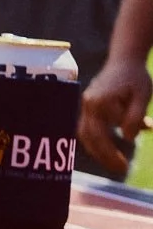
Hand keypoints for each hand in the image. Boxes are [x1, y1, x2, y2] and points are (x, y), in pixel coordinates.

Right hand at [79, 56, 152, 176]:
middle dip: (104, 156)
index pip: (103, 133)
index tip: (126, 163)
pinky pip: (89, 130)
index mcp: (98, 102)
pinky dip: (98, 143)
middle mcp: (87, 104)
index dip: (113, 151)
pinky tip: (112, 151)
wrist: (124, 60)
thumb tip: (127, 138)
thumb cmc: (136, 77)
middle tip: (121, 169)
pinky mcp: (89, 108)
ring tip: (115, 163)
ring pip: (85, 135)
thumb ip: (134, 116)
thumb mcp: (143, 96)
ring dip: (99, 152)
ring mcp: (85, 106)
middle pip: (89, 138)